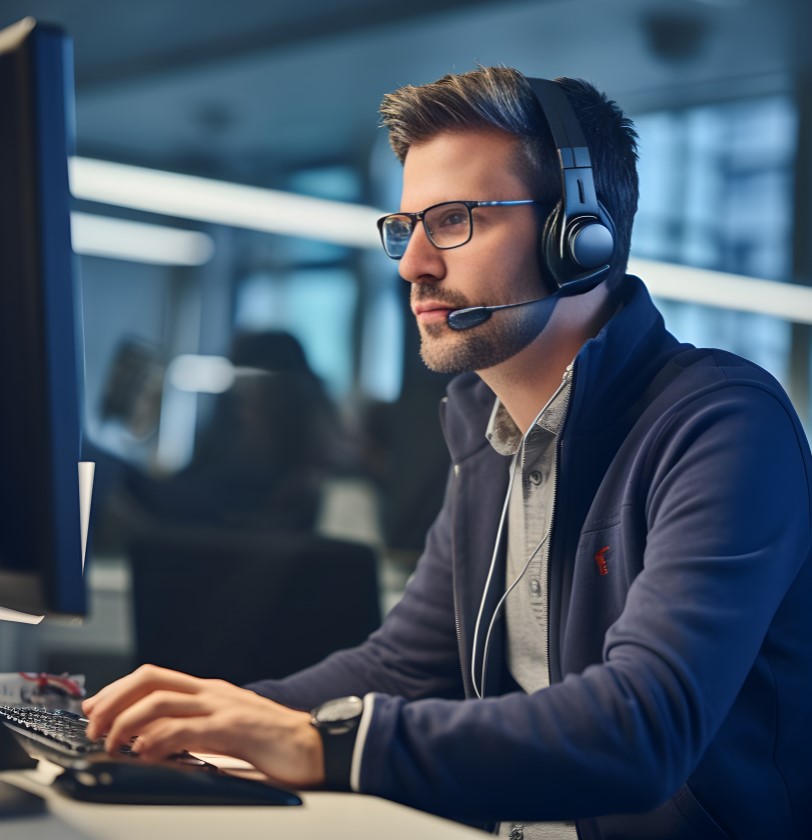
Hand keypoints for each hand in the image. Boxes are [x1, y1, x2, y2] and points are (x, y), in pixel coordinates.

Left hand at [82, 664, 323, 787]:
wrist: (317, 746)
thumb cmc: (274, 744)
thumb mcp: (226, 733)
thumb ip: (196, 733)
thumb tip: (153, 747)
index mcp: (209, 692)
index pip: (154, 677)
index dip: (117, 689)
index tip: (93, 709)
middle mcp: (212, 692)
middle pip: (150, 679)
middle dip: (113, 699)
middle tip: (94, 726)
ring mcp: (223, 706)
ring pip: (159, 700)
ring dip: (125, 721)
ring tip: (111, 743)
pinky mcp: (234, 728)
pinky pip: (184, 729)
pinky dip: (155, 740)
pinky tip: (144, 753)